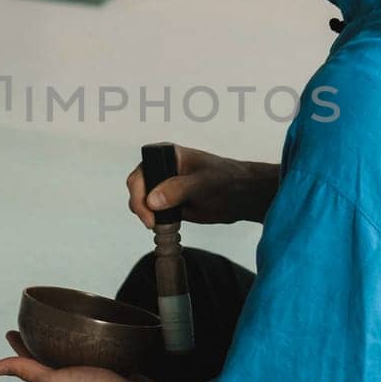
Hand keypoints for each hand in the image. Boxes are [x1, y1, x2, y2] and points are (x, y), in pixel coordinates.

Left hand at [0, 330, 158, 381]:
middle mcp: (72, 376)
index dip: (19, 346)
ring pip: (74, 352)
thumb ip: (29, 372)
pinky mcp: (111, 365)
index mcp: (55, 380)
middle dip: (41, 340)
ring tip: (60, 325)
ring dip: (66, 339)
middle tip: (33, 323)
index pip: (30, 360)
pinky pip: (97, 350)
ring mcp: (92, 371)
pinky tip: (94, 333)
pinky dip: (92, 341)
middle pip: (51, 355)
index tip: (12, 331)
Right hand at [127, 144, 277, 227]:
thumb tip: (152, 200)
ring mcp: (163, 188)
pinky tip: (166, 227)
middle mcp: (161, 170)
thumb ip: (178, 189)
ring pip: (141, 203)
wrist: (243, 196)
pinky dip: (154, 222)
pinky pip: (153, 214)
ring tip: (161, 225)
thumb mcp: (203, 182)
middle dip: (140, 207)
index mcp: (167, 155)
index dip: (139, 191)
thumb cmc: (228, 180)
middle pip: (137, 188)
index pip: (141, 172)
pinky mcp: (168, 204)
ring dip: (146, 216)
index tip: (148, 209)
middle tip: (152, 223)